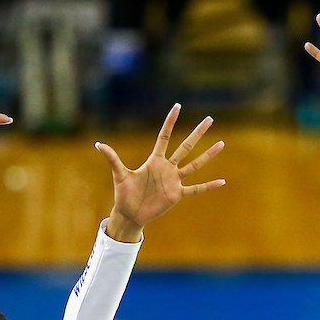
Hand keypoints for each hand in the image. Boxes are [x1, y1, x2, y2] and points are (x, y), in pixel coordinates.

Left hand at [96, 104, 224, 242]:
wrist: (130, 213)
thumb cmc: (124, 194)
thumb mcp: (119, 174)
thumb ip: (112, 159)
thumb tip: (98, 144)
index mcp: (154, 160)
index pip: (164, 137)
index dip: (170, 121)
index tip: (177, 106)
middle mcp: (167, 168)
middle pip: (185, 146)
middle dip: (197, 133)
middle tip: (209, 119)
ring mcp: (173, 181)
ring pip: (194, 165)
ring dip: (208, 155)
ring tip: (222, 144)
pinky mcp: (177, 195)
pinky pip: (196, 189)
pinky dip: (208, 186)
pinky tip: (222, 181)